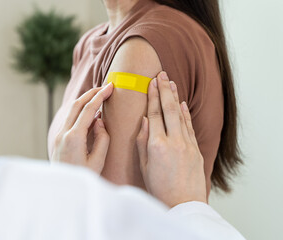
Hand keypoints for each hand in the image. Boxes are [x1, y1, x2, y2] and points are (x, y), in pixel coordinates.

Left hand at [51, 83, 113, 173]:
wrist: (63, 191)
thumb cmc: (83, 179)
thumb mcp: (98, 161)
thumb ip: (102, 139)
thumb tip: (99, 121)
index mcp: (74, 138)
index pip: (88, 110)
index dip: (100, 96)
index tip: (110, 87)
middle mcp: (63, 133)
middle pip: (76, 104)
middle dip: (91, 93)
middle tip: (105, 87)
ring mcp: (58, 136)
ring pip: (71, 110)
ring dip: (85, 101)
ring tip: (99, 97)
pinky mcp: (58, 139)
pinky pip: (69, 119)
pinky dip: (80, 111)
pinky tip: (91, 114)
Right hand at [136, 72, 206, 206]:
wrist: (183, 203)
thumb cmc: (159, 188)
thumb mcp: (144, 166)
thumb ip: (143, 141)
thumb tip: (145, 120)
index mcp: (157, 145)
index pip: (154, 114)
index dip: (152, 97)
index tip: (151, 83)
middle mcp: (173, 141)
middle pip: (169, 109)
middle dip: (164, 89)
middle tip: (162, 74)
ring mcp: (187, 144)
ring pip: (181, 114)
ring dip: (175, 96)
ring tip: (171, 82)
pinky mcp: (196, 149)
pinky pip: (189, 126)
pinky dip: (186, 113)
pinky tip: (182, 103)